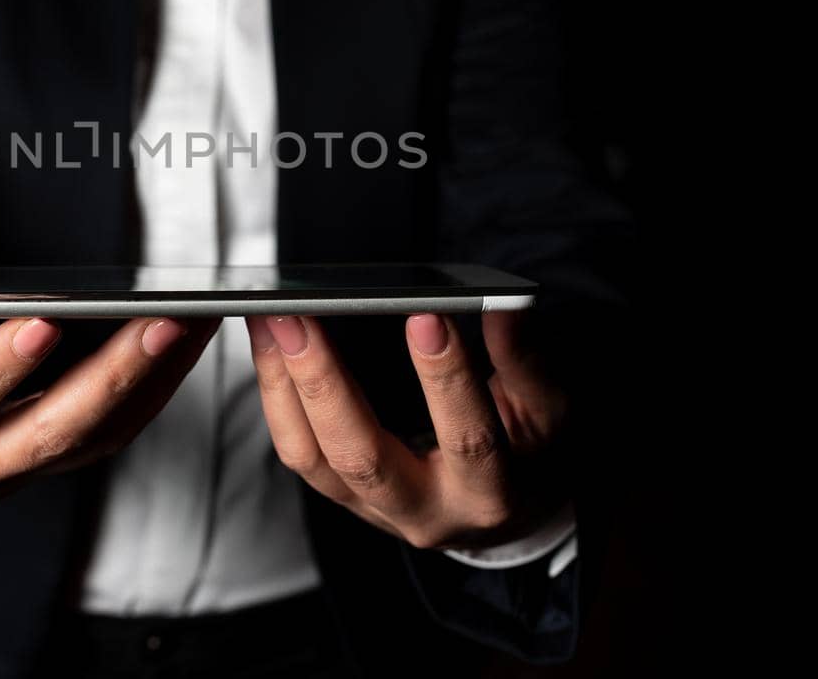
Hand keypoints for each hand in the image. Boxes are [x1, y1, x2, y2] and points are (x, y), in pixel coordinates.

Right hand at [0, 302, 219, 517]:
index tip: (40, 320)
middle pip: (49, 430)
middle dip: (110, 376)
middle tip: (158, 321)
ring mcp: (20, 470)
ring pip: (93, 436)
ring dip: (149, 381)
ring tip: (188, 322)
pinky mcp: (52, 463)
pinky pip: (112, 434)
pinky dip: (154, 391)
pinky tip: (181, 344)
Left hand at [244, 311, 567, 550]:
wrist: (508, 511)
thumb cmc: (530, 450)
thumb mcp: (548, 408)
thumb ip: (525, 360)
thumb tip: (503, 305)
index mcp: (490, 495)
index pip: (467, 438)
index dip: (446, 378)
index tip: (425, 315)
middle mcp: (426, 512)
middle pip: (362, 457)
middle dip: (323, 381)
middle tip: (297, 317)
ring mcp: (377, 510)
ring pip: (313, 457)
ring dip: (282, 385)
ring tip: (269, 321)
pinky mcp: (345, 498)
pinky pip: (298, 452)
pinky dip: (276, 397)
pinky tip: (269, 347)